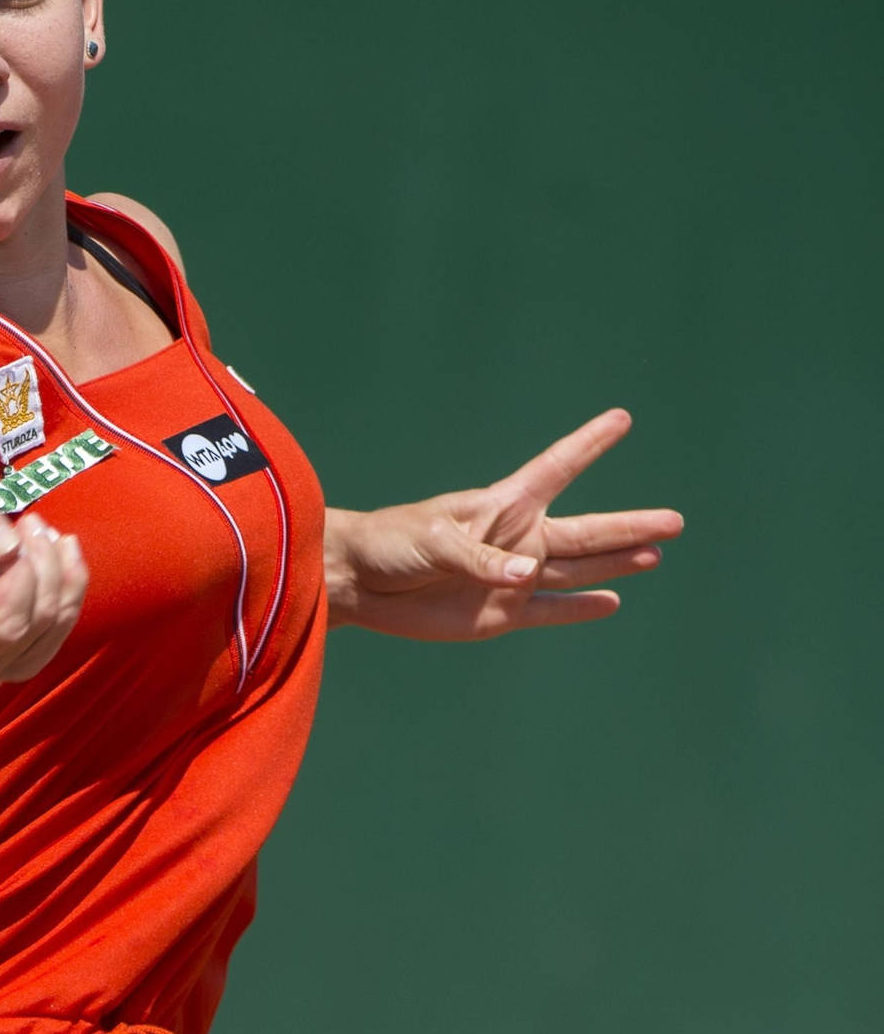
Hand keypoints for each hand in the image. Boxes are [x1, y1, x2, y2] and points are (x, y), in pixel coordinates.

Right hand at [0, 500, 87, 680]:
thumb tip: (9, 548)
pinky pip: (65, 621)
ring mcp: (3, 664)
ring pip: (45, 624)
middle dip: (29, 571)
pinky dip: (73, 581)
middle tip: (25, 526)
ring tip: (41, 530)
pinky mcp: (34, 654)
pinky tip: (64, 545)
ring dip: (54, 569)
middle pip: (12, 630)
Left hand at [326, 408, 682, 639]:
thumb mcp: (433, 542)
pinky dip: (581, 608)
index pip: (556, 468)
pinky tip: (613, 601)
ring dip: (617, 564)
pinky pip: (551, 611)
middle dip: (631, 526)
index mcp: (501, 505)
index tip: (621, 418)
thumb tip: (526, 576)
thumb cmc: (390, 543)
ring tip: (657, 554)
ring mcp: (512, 577)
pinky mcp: (500, 614)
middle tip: (676, 520)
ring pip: (578, 569)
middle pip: (587, 531)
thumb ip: (480, 559)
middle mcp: (516, 538)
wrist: (357, 582)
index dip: (589, 444)